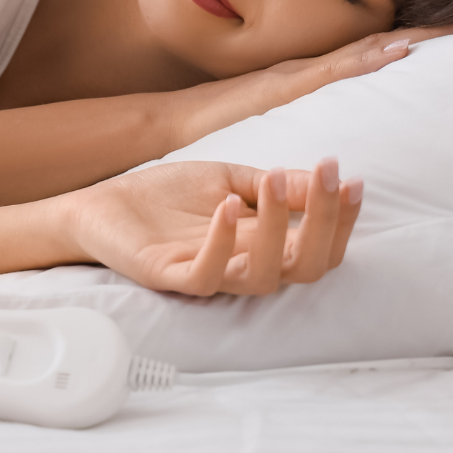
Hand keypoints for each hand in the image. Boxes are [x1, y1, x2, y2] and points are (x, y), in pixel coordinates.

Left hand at [57, 157, 362, 297]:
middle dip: (325, 222)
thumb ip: (273, 185)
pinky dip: (222, 242)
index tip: (350, 179)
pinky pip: (206, 275)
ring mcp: (208, 274)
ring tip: (275, 181)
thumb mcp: (229, 180)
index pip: (319, 248)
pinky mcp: (171, 276)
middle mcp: (243, 266)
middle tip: (328, 176)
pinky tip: (229, 205)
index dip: (341, 221)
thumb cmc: (167, 198)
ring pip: (263, 277)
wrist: (103, 206)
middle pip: (305, 268)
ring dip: (279, 229)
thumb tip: (323, 179)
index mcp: (262, 246)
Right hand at [166, 23, 452, 150]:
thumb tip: (337, 136)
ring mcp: (297, 76)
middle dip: (424, 36)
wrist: (171, 123)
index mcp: (309, 78)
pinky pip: (333, 71)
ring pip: (363, 51)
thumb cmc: (217, 125)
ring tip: (450, 30)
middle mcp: (308, 70)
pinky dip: (367, 59)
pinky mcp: (283, 87)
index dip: (411, 43)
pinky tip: (396, 52)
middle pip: (376, 46)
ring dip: (407, 41)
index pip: (369, 54)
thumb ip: (301, 117)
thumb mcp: (268, 119)